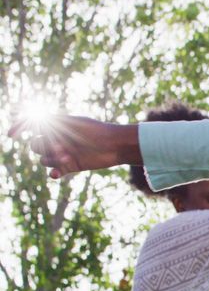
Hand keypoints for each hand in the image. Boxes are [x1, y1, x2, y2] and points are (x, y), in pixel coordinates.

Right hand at [7, 115, 140, 178]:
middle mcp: (57, 139)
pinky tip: (55, 174)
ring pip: (43, 160)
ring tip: (66, 157)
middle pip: (35, 146)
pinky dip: (53, 173)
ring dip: (51, 159)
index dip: (18, 129)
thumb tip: (28, 116)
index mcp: (56, 127)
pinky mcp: (71, 166)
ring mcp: (63, 153)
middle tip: (60, 147)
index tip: (11, 135)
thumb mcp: (71, 123)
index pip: (30, 127)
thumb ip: (50, 120)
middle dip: (44, 147)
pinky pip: (54, 172)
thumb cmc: (95, 130)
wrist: (116, 145)